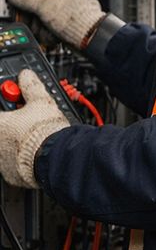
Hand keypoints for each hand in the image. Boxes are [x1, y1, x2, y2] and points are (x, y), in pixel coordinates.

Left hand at [0, 71, 70, 187]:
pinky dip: (23, 157)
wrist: (57, 157)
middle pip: (3, 129)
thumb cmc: (45, 131)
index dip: (8, 105)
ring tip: (35, 135)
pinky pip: (14, 163)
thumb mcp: (41, 101)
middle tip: (28, 117)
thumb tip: (27, 75)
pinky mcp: (11, 174)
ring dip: (18, 140)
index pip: (0, 112)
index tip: (15, 101)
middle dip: (14, 122)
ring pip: (7, 146)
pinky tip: (36, 151)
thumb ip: (30, 86)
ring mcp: (1, 160)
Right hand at [5, 0, 104, 48]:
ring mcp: (66, 4)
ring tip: (43, 29)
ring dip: (38, 24)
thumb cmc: (78, 19)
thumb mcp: (45, 6)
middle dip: (30, 12)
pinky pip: (49, 21)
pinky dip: (47, 29)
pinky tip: (51, 34)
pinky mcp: (66, 17)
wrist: (92, 38)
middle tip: (25, 19)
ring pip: (41, 11)